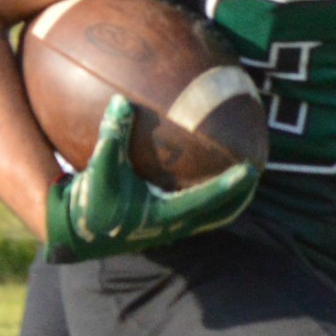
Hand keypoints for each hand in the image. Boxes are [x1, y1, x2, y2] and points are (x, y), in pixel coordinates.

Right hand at [43, 99, 258, 262]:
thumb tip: (121, 101)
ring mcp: (170, 229)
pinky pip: (196, 213)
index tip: (251, 170)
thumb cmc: (89, 204)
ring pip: (211, 217)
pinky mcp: (163, 226)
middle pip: (220, 213)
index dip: (230, 186)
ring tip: (245, 180)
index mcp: (164, 215)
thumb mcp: (99, 169)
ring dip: (229, 200)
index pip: (206, 199)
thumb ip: (112, 136)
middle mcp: (173, 226)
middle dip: (241, 195)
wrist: (77, 235)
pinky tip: (207, 178)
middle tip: (258, 172)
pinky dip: (209, 199)